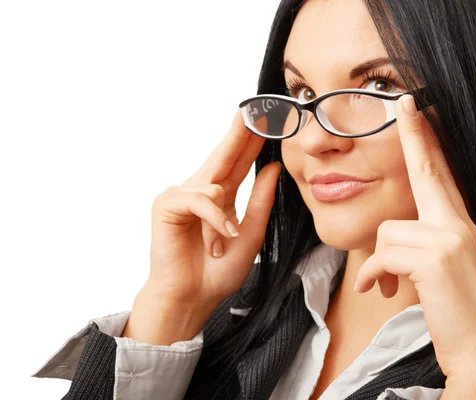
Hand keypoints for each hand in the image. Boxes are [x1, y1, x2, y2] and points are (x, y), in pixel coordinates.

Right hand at [146, 109, 279, 309]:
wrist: (193, 298)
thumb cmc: (217, 271)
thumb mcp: (250, 233)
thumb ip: (261, 201)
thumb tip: (273, 168)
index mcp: (220, 197)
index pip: (239, 162)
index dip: (253, 142)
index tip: (270, 120)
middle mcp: (201, 192)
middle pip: (223, 155)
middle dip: (239, 133)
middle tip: (256, 109)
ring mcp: (181, 196)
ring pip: (212, 182)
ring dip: (224, 215)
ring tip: (226, 239)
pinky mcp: (166, 205)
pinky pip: (198, 199)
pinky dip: (213, 218)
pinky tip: (219, 237)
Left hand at [354, 95, 475, 391]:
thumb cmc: (461, 315)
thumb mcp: (444, 273)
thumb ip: (422, 248)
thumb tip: (389, 241)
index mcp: (461, 227)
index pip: (442, 176)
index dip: (429, 142)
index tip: (417, 110)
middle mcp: (460, 226)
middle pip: (428, 174)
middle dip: (415, 137)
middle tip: (406, 102)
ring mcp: (451, 240)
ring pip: (388, 231)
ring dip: (380, 263)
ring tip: (388, 286)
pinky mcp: (436, 260)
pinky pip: (383, 256)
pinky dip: (374, 276)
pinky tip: (380, 292)